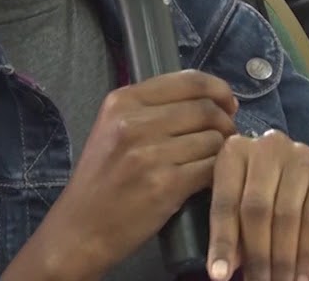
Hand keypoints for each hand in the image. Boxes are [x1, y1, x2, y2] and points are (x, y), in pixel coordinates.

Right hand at [45, 70, 238, 276]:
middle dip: (225, 122)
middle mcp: (134, 122)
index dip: (218, 90)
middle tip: (227, 136)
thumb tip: (209, 100)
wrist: (80, 229)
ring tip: (216, 160)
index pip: (189, 80)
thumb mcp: (112, 128)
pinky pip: (212, 167)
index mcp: (123, 101)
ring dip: (223, 150)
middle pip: (205, 109)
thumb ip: (152, 108)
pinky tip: (210, 179)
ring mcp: (150, 153)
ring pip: (213, 138)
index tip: (227, 104)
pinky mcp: (165, 185)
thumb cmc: (101, 179)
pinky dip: (219, 173)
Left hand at [207, 131, 308, 280]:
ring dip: (281, 260)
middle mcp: (266, 146)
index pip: (224, 201)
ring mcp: (298, 156)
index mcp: (235, 151)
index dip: (222, 241)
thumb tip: (222, 269)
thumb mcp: (246, 208)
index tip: (218, 275)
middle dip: (255, 255)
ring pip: (285, 217)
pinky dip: (306, 256)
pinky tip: (302, 277)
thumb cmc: (274, 197)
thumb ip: (233, 231)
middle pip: (255, 209)